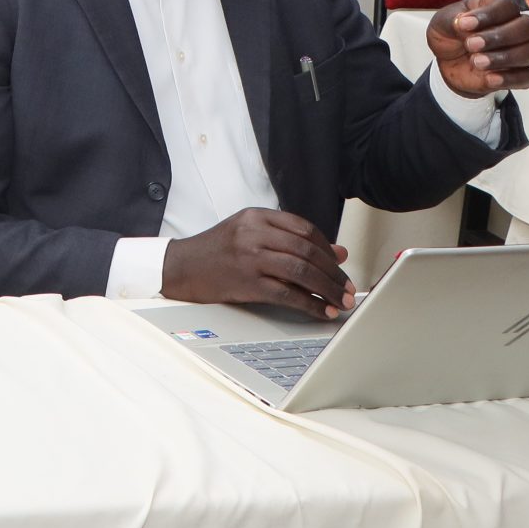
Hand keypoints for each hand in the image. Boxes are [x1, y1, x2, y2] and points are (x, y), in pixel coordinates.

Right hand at [162, 208, 354, 318]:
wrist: (180, 267)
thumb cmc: (215, 251)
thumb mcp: (248, 234)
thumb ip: (288, 239)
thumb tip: (337, 252)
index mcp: (256, 217)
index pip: (304, 229)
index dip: (327, 248)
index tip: (340, 264)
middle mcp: (254, 234)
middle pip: (307, 251)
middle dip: (334, 272)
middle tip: (348, 287)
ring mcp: (250, 258)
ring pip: (302, 272)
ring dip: (329, 289)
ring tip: (343, 301)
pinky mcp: (247, 283)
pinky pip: (288, 295)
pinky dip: (311, 305)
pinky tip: (323, 311)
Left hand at [425, 0, 528, 94]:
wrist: (447, 62)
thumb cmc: (450, 35)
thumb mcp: (442, 23)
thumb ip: (453, 20)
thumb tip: (464, 22)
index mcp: (498, 7)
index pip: (507, 5)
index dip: (489, 14)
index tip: (465, 24)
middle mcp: (515, 26)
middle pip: (526, 27)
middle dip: (500, 37)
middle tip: (471, 45)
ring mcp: (521, 50)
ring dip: (506, 57)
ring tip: (477, 62)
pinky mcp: (521, 73)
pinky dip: (511, 78)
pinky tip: (490, 78)